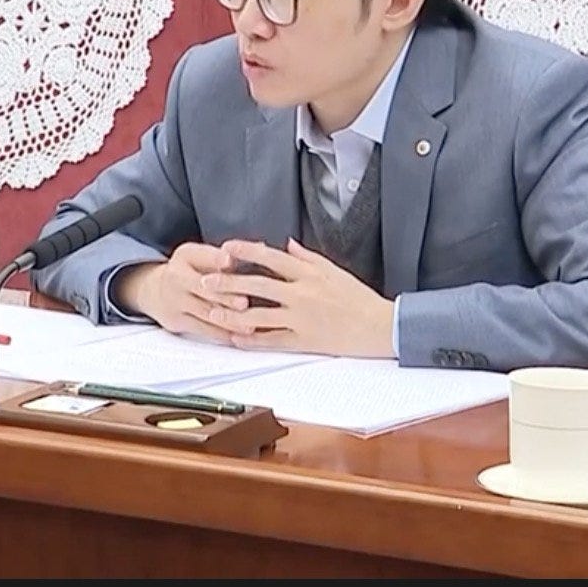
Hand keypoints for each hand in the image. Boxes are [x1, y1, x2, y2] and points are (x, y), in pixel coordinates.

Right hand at [110, 242, 245, 342]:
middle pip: (202, 287)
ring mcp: (175, 300)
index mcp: (186, 255)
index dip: (216, 259)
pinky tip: (238, 337)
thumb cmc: (192, 271)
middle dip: (225, 296)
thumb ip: (232, 255)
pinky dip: (222, 334)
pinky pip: (202, 329)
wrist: (157, 291)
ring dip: (228, 320)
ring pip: (204, 312)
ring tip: (249, 325)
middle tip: (244, 303)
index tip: (230, 261)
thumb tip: (262, 247)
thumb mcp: (204, 257)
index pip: (202, 255)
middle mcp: (177, 276)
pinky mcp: (176, 320)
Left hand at [196, 239, 397, 357]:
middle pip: (257, 286)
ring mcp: (301, 319)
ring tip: (213, 312)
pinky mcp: (305, 341)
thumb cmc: (358, 298)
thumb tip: (286, 244)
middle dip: (228, 283)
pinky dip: (252, 340)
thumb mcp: (334, 271)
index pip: (271, 258)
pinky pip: (272, 341)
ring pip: (259, 316)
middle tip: (206, 281)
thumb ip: (307, 257)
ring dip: (233, 314)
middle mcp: (302, 295)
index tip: (226, 247)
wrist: (381, 327)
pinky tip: (235, 338)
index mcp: (309, 274)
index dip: (246, 251)